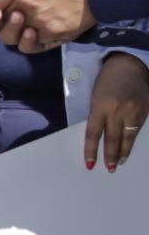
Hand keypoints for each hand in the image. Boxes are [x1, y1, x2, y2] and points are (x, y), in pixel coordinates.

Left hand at [86, 53, 146, 171]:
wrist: (129, 65)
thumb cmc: (107, 81)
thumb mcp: (95, 97)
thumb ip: (97, 115)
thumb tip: (99, 137)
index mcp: (99, 106)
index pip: (93, 134)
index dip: (91, 151)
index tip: (90, 164)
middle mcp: (117, 110)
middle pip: (112, 139)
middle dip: (109, 156)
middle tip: (108, 169)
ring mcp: (133, 111)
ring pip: (127, 138)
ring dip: (123, 152)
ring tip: (118, 163)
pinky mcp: (145, 111)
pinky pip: (137, 130)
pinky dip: (132, 140)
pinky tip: (129, 147)